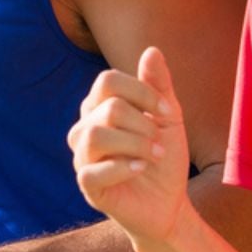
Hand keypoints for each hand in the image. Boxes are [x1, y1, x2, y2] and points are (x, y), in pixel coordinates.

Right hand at [68, 47, 194, 251]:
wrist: (169, 202)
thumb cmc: (165, 157)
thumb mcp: (168, 117)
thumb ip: (159, 85)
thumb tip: (151, 50)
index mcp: (100, 106)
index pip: (108, 81)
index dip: (141, 92)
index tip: (167, 112)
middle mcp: (85, 128)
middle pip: (108, 108)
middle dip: (143, 124)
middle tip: (159, 143)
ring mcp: (82, 157)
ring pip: (96, 136)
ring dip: (134, 144)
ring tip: (152, 156)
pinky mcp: (87, 185)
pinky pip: (93, 170)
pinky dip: (122, 167)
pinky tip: (140, 169)